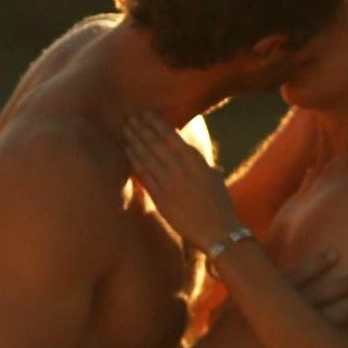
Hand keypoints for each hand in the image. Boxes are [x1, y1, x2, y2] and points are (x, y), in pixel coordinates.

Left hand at [123, 112, 239, 247]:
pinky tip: (127, 150)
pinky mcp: (160, 196)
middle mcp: (181, 167)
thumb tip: (207, 164)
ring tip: (126, 130)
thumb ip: (207, 168)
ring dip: (135, 140)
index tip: (147, 116)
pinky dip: (134, 160)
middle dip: (142, 128)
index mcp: (196, 160)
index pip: (172, 136)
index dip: (157, 124)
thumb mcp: (216, 180)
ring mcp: (169, 181)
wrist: (218, 232)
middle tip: (130, 118)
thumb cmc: (221, 207)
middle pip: (155, 142)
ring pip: (147, 155)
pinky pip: (144, 173)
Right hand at [194, 251, 347, 347]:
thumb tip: (256, 268)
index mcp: (263, 296)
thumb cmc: (220, 334)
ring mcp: (281, 336)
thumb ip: (249, 286)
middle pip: (313, 295)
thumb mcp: (233, 302)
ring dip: (341, 311)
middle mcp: (274, 313)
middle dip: (337, 286)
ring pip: (318, 321)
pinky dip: (332, 344)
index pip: (294, 275)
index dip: (316, 264)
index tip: (335, 253)